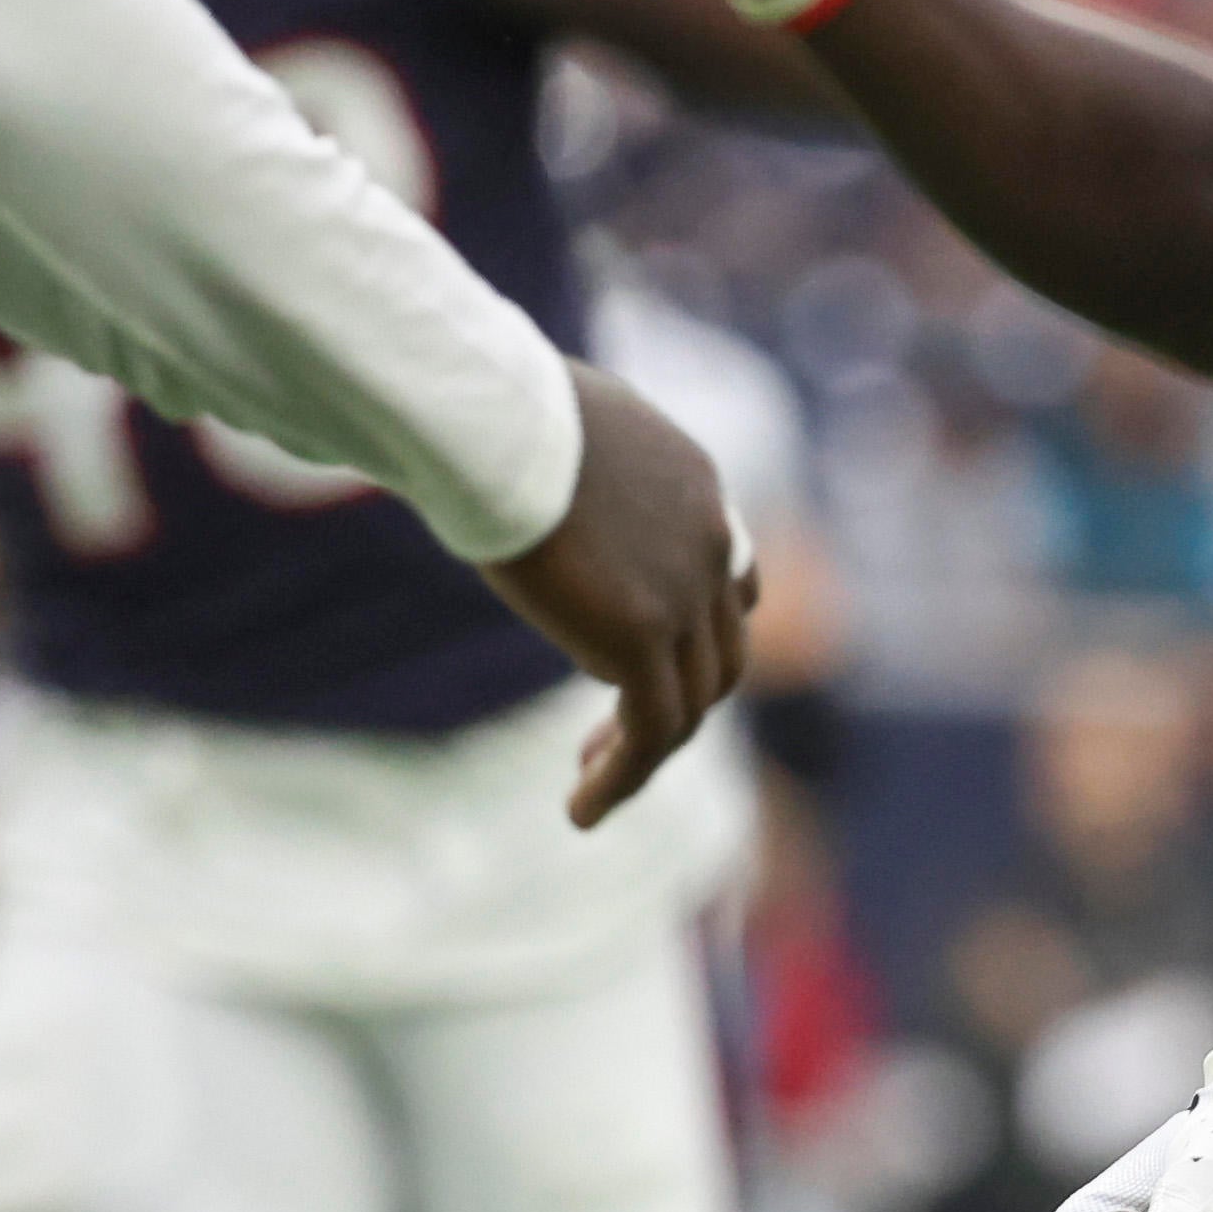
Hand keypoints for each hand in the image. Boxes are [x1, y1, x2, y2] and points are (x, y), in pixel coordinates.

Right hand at [473, 360, 753, 826]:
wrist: (492, 412)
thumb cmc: (486, 403)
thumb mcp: (546, 424)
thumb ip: (559, 466)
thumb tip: (501, 462)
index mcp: (694, 487)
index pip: (727, 578)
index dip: (691, 631)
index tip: (627, 664)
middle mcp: (709, 539)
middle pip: (718, 651)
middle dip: (675, 702)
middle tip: (608, 739)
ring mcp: (686, 590)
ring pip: (691, 703)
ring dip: (644, 754)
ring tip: (590, 788)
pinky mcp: (644, 634)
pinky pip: (653, 730)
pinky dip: (624, 778)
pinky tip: (582, 808)